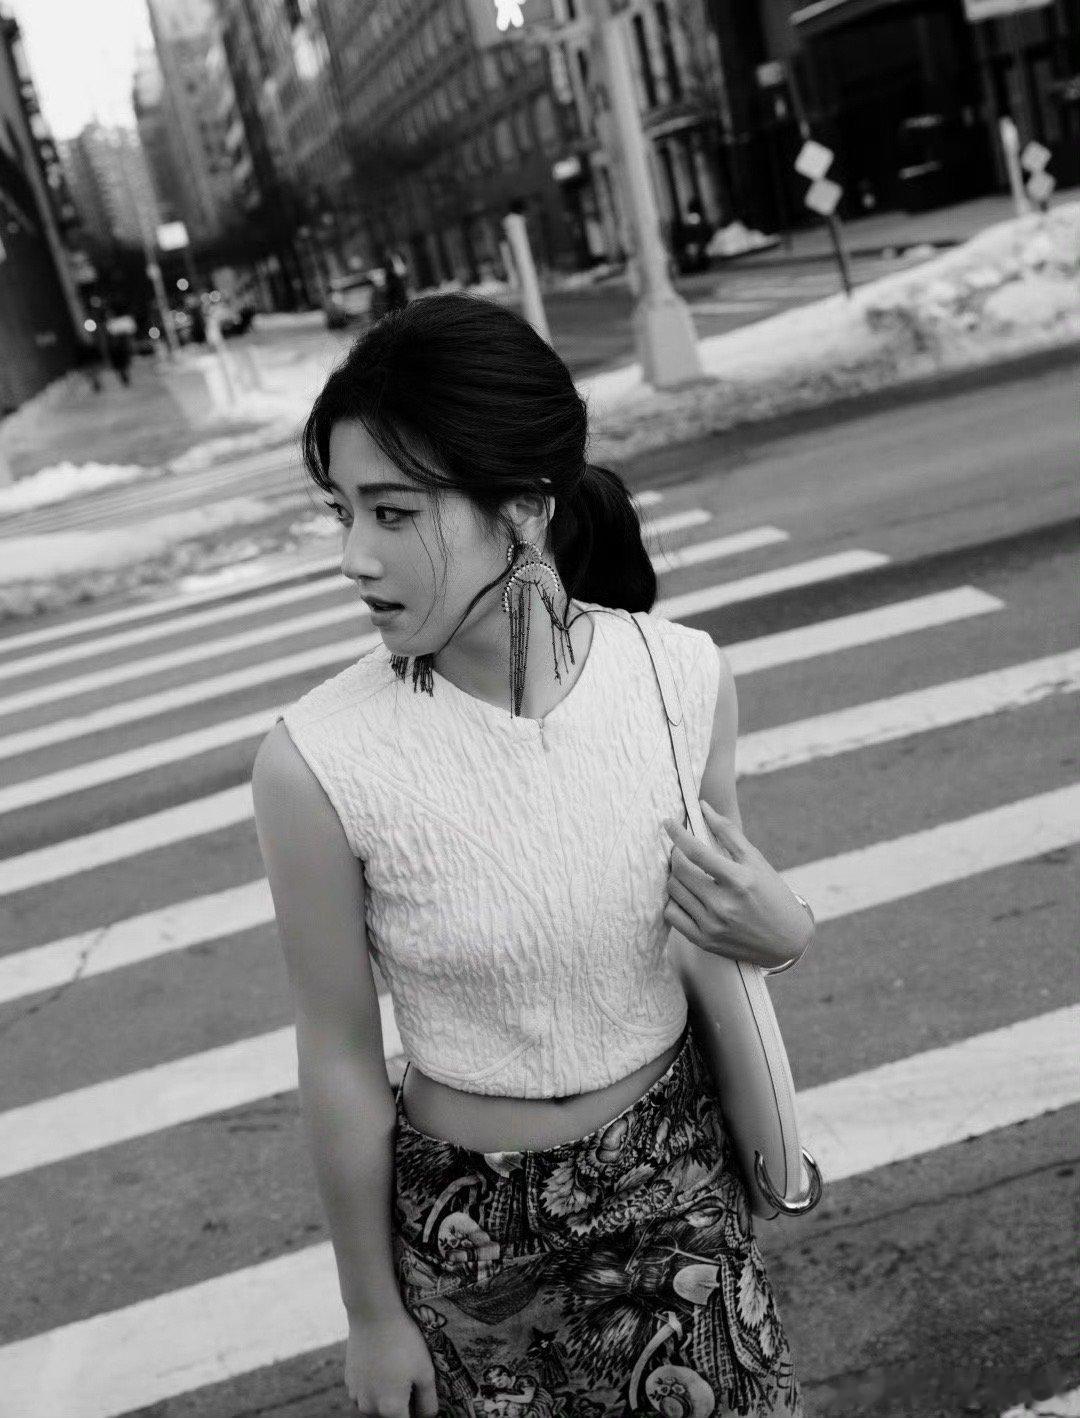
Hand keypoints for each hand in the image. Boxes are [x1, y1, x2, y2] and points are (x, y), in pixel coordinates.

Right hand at [345, 1310, 439, 1416]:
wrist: (373, 1314)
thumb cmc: (404, 1342)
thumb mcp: (426, 1372)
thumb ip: (428, 1403)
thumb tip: (427, 1417)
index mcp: (391, 1409)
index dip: (417, 1411)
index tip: (419, 1395)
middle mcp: (369, 1407)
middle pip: (390, 1416)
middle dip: (402, 1403)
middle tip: (410, 1375)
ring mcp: (356, 1395)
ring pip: (376, 1405)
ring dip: (386, 1395)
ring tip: (395, 1366)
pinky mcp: (349, 1381)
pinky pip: (365, 1391)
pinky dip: (373, 1384)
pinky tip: (382, 1361)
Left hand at [662, 800, 811, 970]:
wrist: (787, 941)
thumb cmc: (772, 894)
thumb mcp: (756, 860)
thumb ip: (728, 832)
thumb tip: (703, 806)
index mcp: (740, 881)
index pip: (697, 852)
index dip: (678, 834)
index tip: (667, 822)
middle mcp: (724, 905)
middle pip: (680, 871)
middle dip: (676, 855)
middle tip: (682, 850)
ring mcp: (712, 925)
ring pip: (673, 891)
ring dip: (674, 876)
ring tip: (686, 872)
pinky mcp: (704, 941)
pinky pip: (672, 916)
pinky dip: (673, 901)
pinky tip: (685, 894)